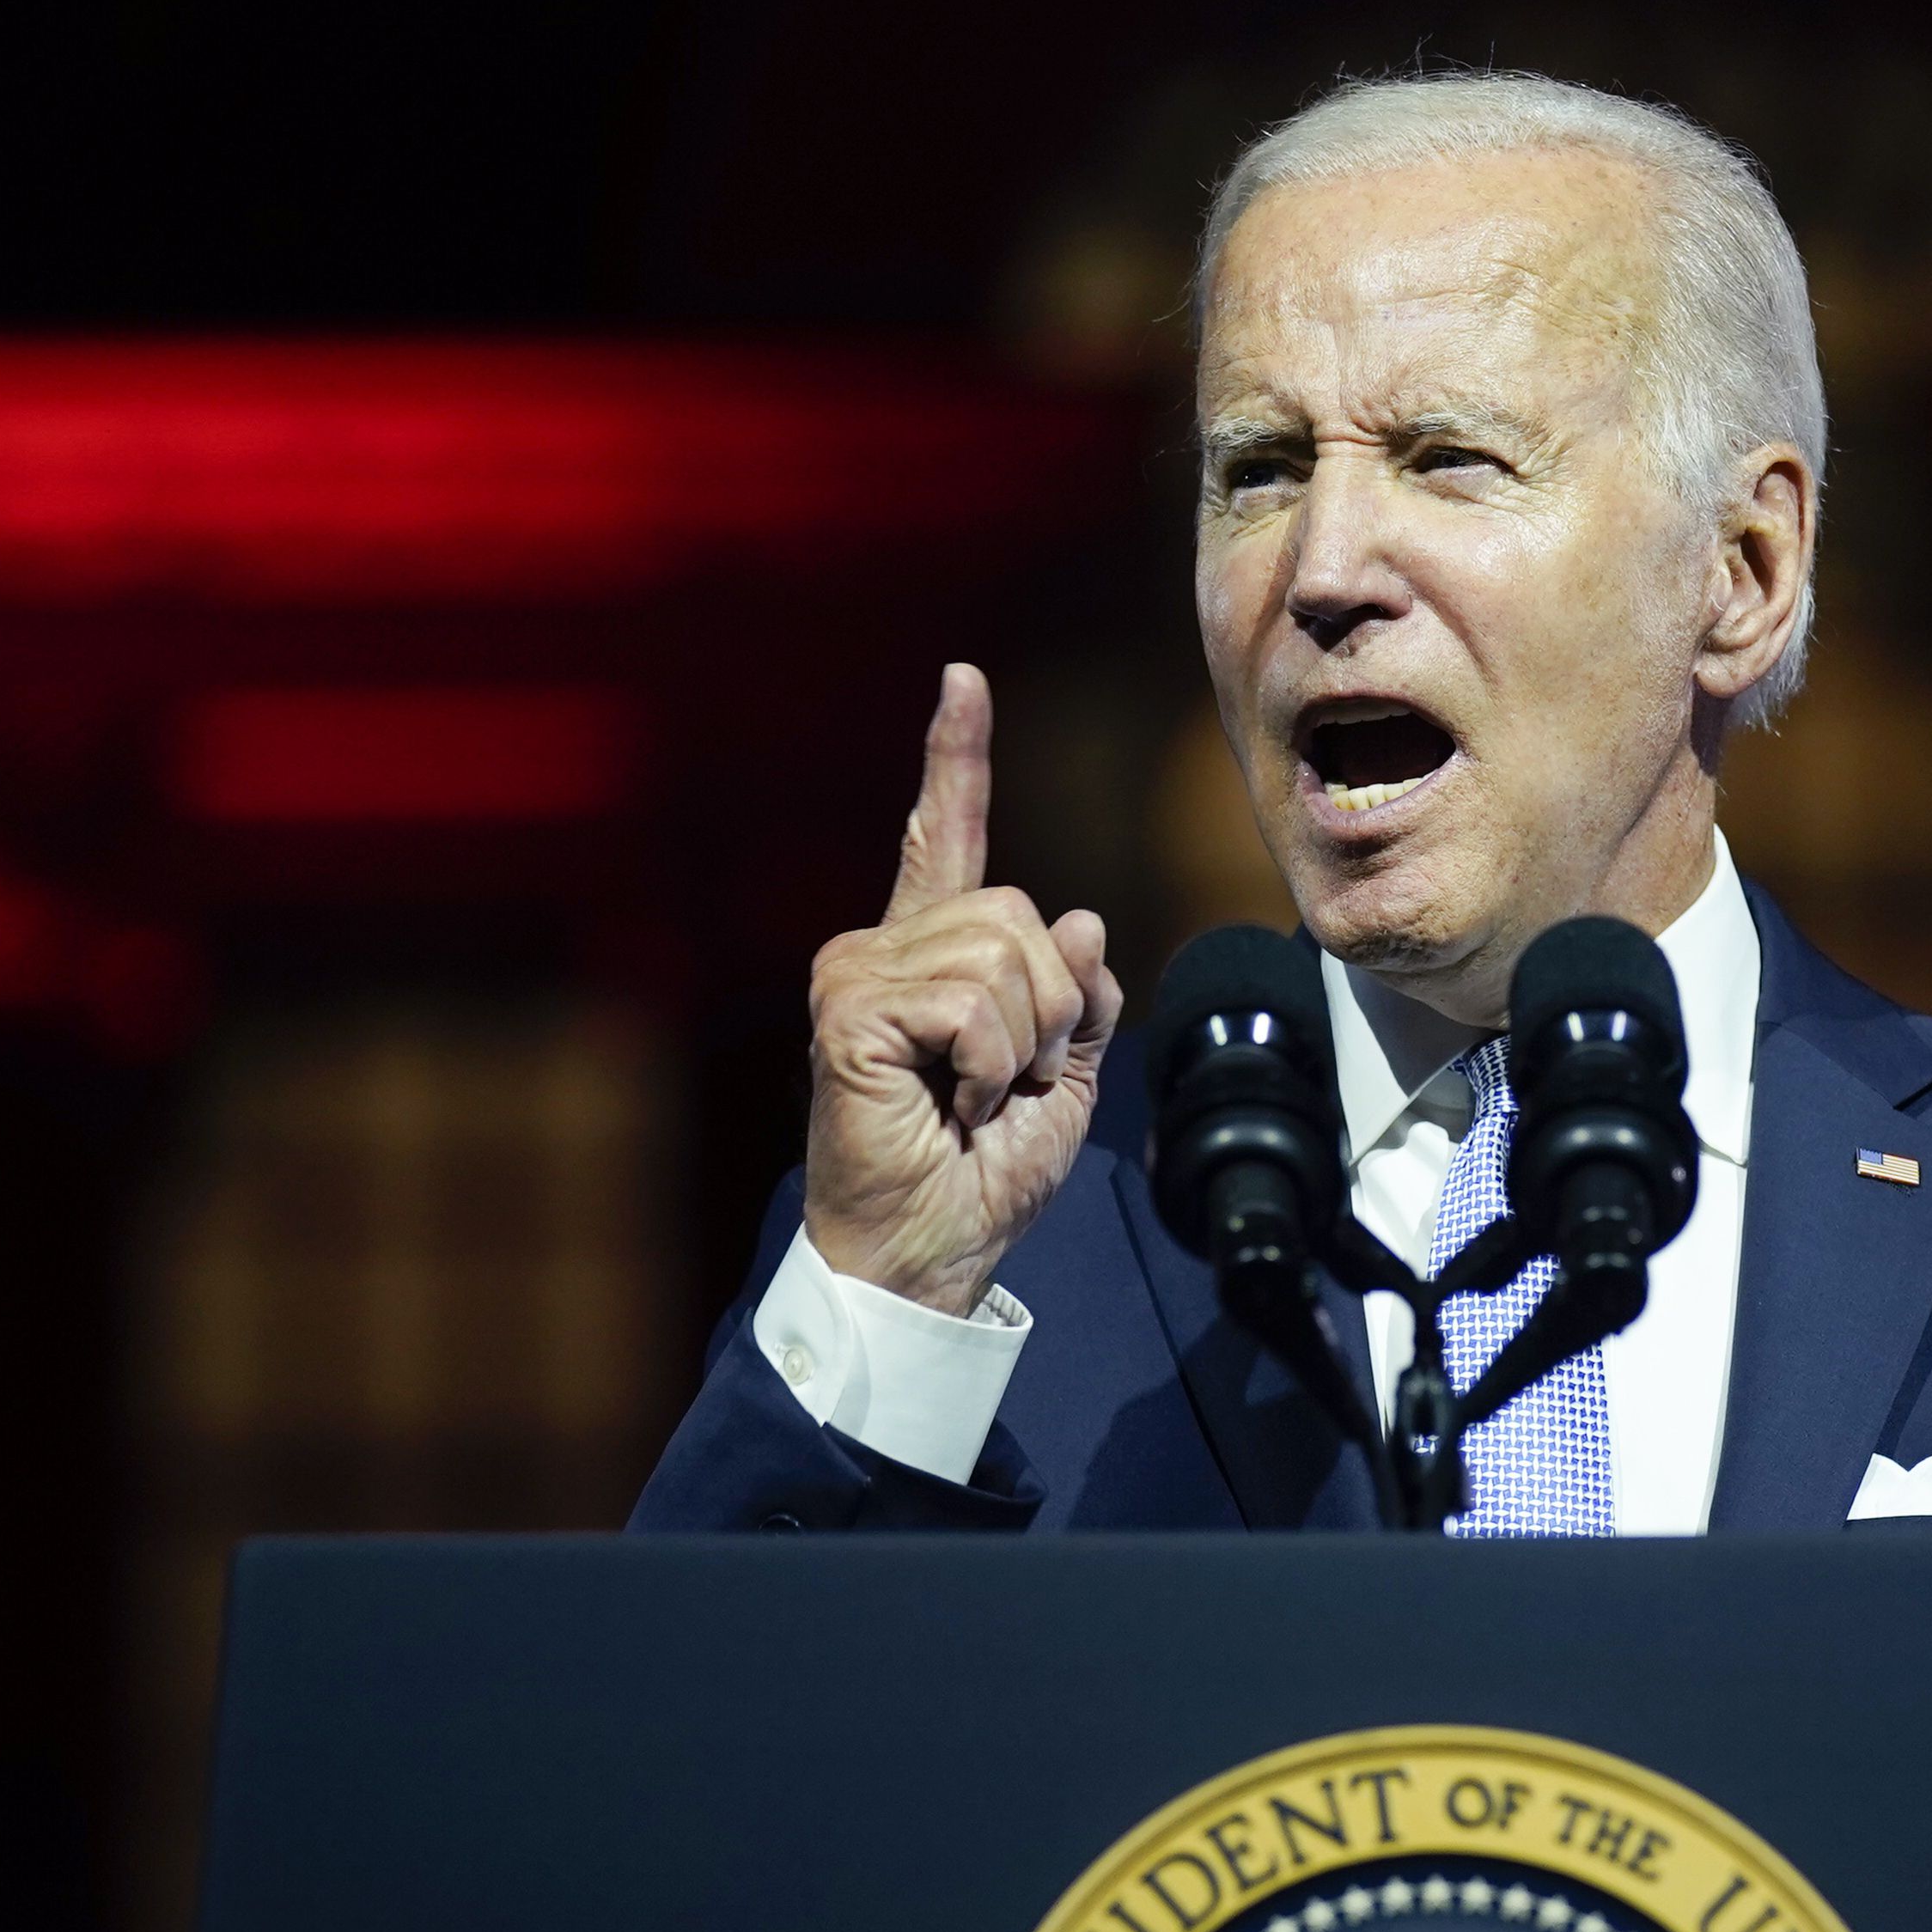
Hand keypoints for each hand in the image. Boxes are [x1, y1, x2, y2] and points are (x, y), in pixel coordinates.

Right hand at [800, 666, 1125, 1318]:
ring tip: (980, 1095)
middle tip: (1010, 1081)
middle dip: (1051, 1007)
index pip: (946, 836)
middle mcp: (884, 948)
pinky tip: (957, 1102)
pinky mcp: (851, 1012)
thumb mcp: (1067, 1074)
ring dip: (1025, 1041)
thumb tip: (1081, 925)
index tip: (962, 680)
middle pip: (1018, 912)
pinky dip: (995, 1061)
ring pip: (1004, 952)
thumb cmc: (984, 1171)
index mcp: (932, 955)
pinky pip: (973, 1001)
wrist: (933, 1251)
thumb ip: (1079, 996)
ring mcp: (859, 974)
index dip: (956, 758)